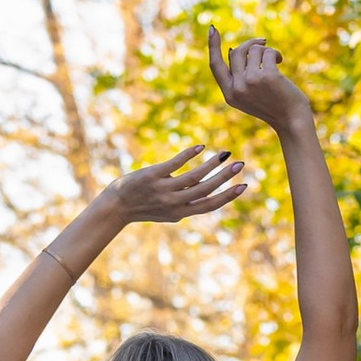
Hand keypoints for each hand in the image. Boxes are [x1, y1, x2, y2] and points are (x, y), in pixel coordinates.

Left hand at [98, 141, 251, 229]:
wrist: (117, 206)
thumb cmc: (144, 207)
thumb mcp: (168, 212)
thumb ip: (187, 204)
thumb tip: (207, 195)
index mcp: (181, 213)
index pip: (209, 205)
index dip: (228, 196)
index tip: (244, 186)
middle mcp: (174, 203)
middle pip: (206, 189)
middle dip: (225, 176)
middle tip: (240, 164)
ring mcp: (163, 189)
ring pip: (194, 176)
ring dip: (212, 164)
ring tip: (225, 154)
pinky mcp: (153, 176)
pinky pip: (175, 164)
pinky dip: (189, 154)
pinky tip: (201, 147)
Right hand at [208, 27, 315, 140]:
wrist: (291, 120)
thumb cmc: (272, 105)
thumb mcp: (248, 95)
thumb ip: (238, 77)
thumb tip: (232, 50)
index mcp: (229, 94)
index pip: (215, 65)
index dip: (213, 46)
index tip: (213, 29)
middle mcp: (237, 88)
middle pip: (237, 52)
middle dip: (251, 44)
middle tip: (263, 43)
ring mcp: (251, 82)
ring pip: (254, 50)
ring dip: (266, 50)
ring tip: (275, 60)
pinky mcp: (267, 77)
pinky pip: (268, 52)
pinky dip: (275, 53)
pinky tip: (280, 61)